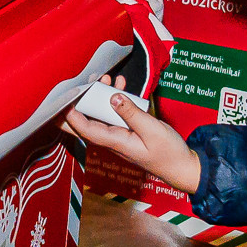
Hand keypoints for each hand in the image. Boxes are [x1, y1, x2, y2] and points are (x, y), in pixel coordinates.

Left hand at [64, 93, 201, 194]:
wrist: (182, 167)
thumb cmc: (168, 153)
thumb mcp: (152, 130)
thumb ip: (131, 113)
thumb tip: (113, 97)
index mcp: (115, 142)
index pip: (85, 129)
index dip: (70, 116)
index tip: (64, 99)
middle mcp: (113, 140)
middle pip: (87, 122)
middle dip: (82, 102)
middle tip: (80, 83)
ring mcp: (120, 136)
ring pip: (102, 115)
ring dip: (101, 97)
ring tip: (106, 78)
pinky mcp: (129, 132)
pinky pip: (116, 115)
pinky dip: (117, 101)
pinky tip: (121, 87)